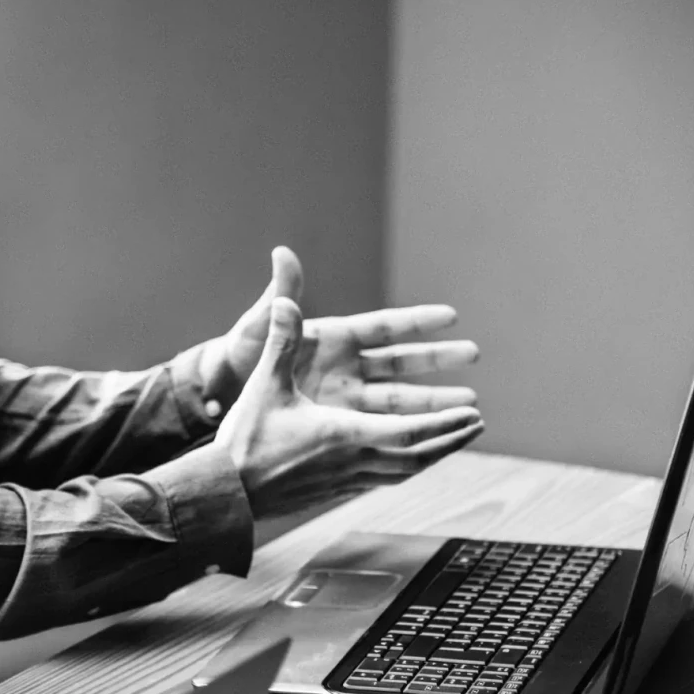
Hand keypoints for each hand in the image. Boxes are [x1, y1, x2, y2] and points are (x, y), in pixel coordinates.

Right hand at [215, 296, 484, 518]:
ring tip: (454, 442)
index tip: (471, 415)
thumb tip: (287, 301)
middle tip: (476, 424)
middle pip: (416, 454)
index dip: (443, 424)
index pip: (408, 431)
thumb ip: (281, 341)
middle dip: (450, 439)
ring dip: (433, 455)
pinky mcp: (334, 491)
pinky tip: (409, 463)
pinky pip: (383, 481)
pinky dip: (406, 468)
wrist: (225, 494)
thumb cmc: (244, 440)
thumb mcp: (264, 385)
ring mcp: (345, 479)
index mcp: (343, 433)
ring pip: (403, 471)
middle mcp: (351, 459)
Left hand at [217, 246, 480, 415]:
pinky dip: (408, 433)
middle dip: (438, 361)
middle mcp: (346, 367)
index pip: (384, 327)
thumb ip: (279, 297)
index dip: (416, 322)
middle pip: (402, 363)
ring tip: (470, 410)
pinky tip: (436, 440)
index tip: (451, 316)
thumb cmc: (236, 355)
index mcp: (334, 338)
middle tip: (474, 355)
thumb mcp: (258, 327)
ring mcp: (345, 397)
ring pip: (399, 401)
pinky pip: (381, 429)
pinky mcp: (339, 425)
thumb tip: (282, 252)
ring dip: (433, 403)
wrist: (218, 396)